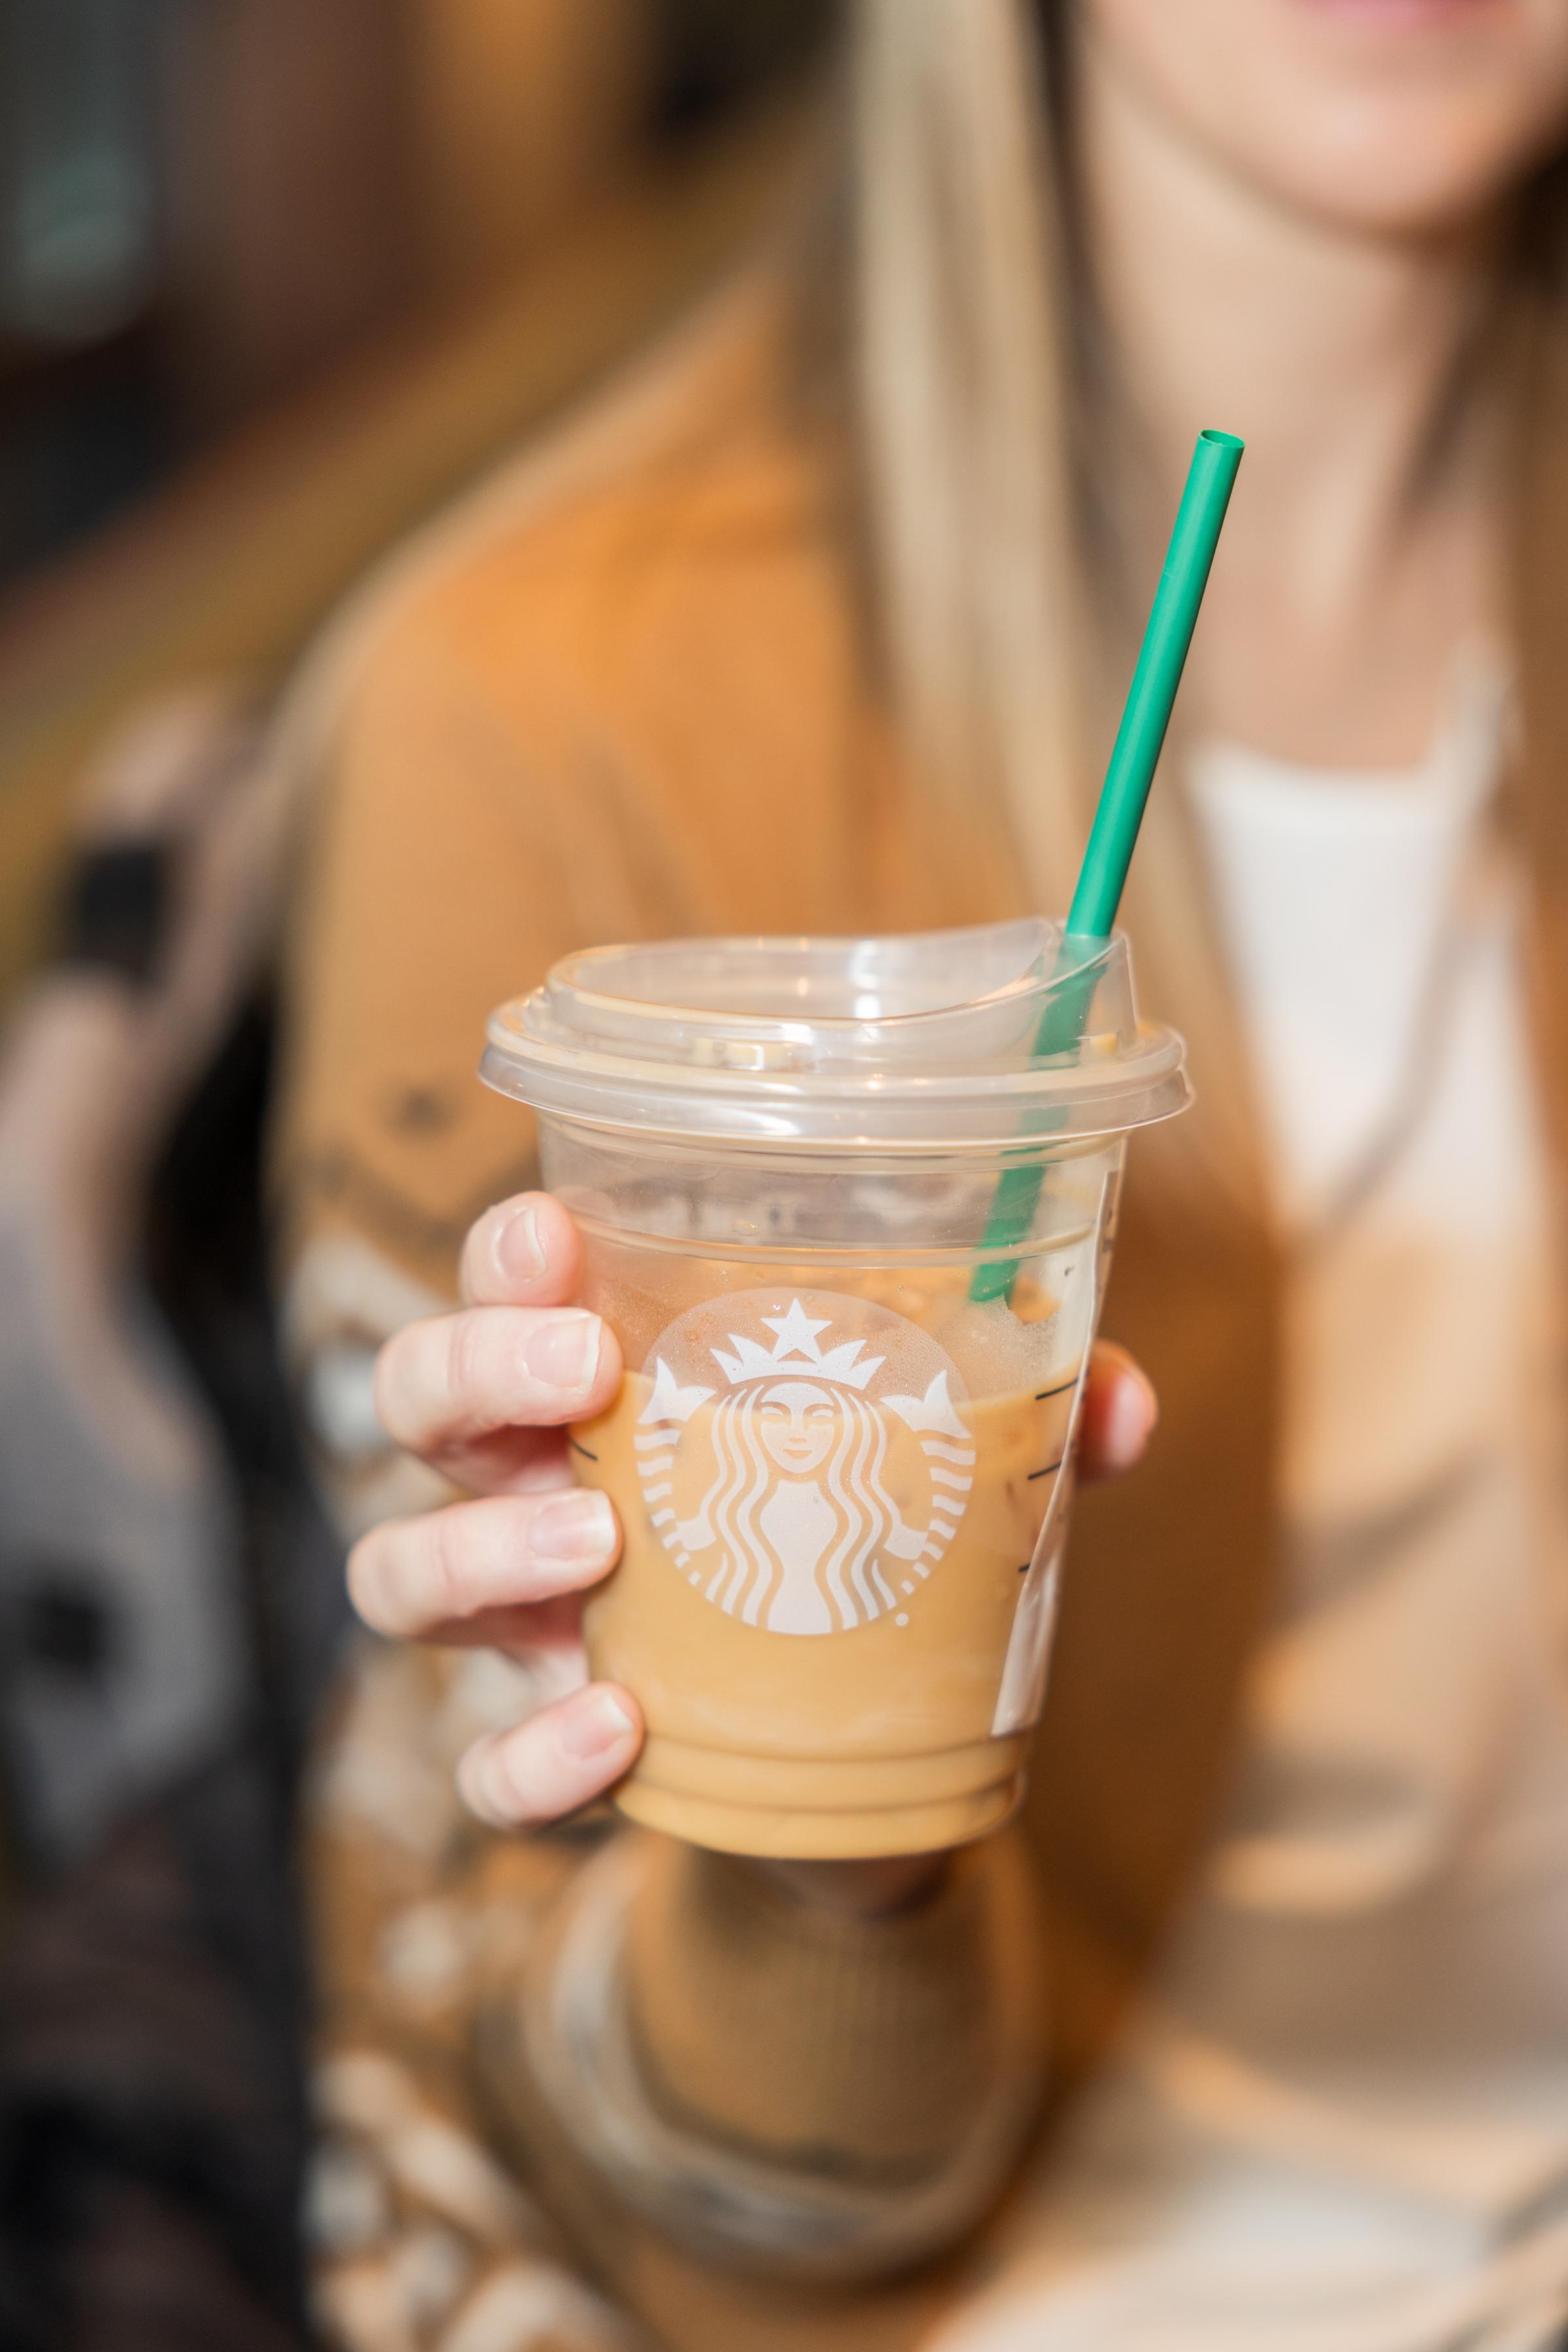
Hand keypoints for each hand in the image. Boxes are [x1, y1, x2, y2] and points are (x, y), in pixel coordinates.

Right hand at [352, 1192, 1159, 1848]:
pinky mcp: (552, 1744)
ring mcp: (529, 1619)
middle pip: (418, 1403)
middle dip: (475, 1370)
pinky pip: (482, 1767)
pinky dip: (526, 1753)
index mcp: (612, 1379)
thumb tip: (1120, 1405)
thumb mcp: (950, 1467)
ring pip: (401, 1572)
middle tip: (586, 1375)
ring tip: (595, 1544)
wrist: (864, 1757)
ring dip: (477, 1548)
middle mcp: (537, 1481)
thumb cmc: (869, 1542)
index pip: (509, 1285)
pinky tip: (618, 1728)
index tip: (558, 1235)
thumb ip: (1032, 1420)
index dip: (507, 1256)